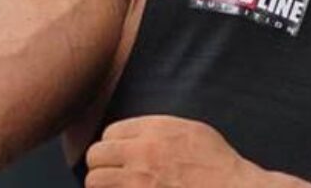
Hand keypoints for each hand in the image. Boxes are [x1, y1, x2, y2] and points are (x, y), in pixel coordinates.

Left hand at [85, 115, 310, 186]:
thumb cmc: (215, 161)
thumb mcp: (189, 129)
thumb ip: (159, 128)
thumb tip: (136, 133)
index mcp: (154, 130)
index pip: (109, 133)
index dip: (112, 144)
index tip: (119, 154)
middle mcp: (141, 153)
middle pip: (96, 155)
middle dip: (100, 163)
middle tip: (110, 172)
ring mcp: (138, 182)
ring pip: (94, 181)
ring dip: (101, 184)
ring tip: (113, 187)